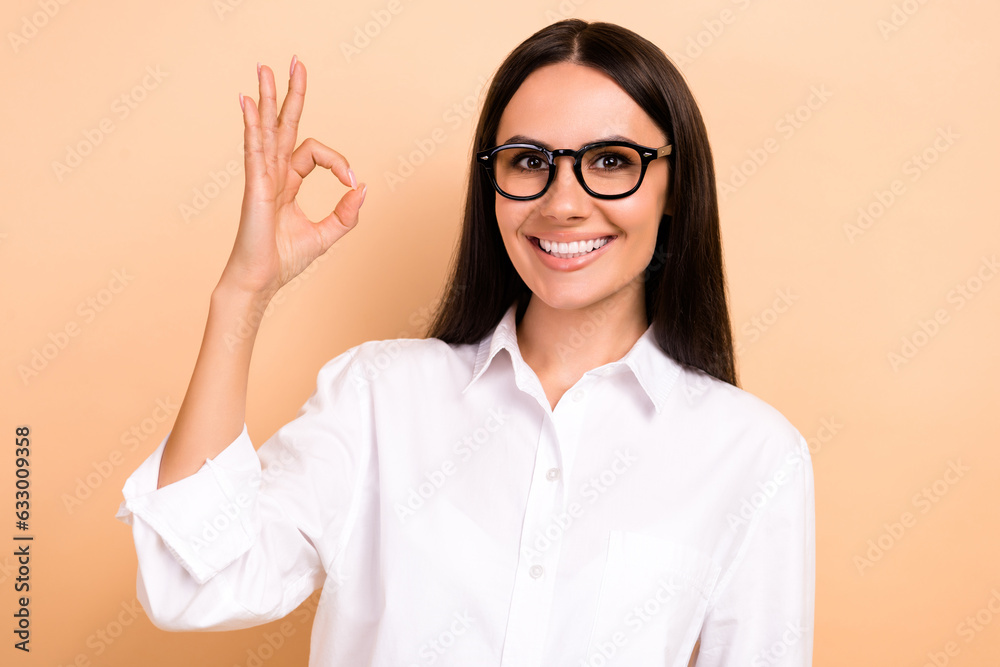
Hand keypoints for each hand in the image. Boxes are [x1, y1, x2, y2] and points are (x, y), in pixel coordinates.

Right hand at [219, 56, 365, 299]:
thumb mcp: (326, 235)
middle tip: (295, 62)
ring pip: (267, 129)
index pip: (314, 152)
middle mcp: (274, 173)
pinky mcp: (255, 186)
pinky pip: (255, 149)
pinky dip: (253, 124)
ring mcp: (262, 177)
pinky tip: (250, 102)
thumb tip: (363, 188)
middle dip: (291, 93)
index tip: (351, 183)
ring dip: (268, 97)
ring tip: (266, 67)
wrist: (261, 281)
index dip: (339, 163)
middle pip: (284, 124)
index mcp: (289, 182)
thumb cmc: (284, 260)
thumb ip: (347, 214)